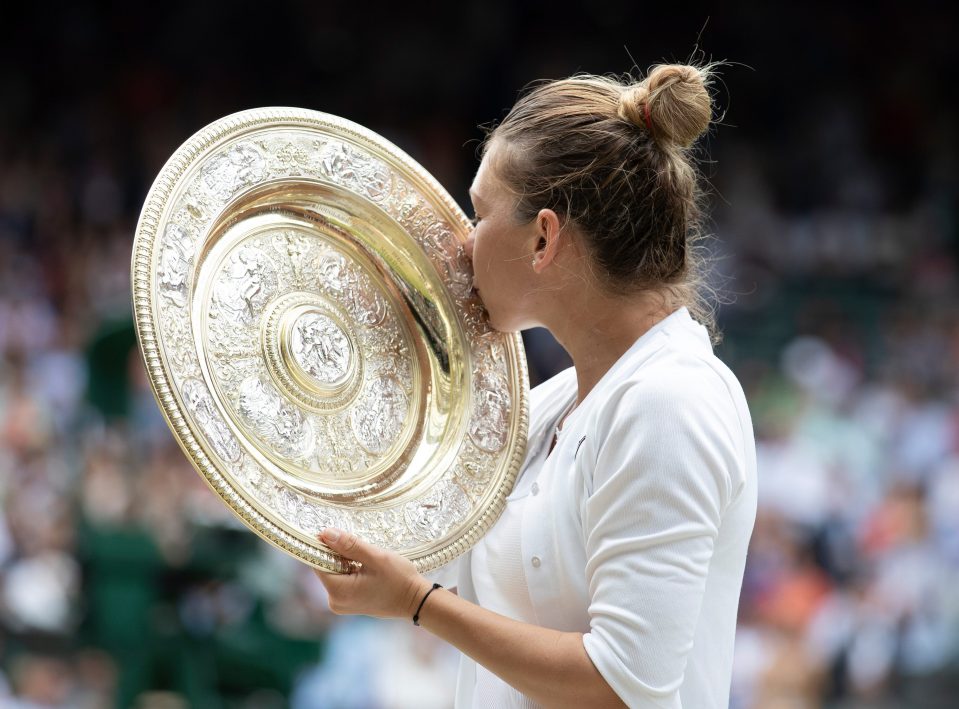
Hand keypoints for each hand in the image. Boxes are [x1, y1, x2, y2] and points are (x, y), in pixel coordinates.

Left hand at [313, 528, 432, 619]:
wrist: (416, 600)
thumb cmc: (399, 579)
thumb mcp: (375, 557)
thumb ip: (349, 545)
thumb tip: (325, 534)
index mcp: (338, 591)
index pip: (318, 563)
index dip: (323, 546)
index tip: (335, 533)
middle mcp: (335, 601)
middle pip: (325, 568)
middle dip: (337, 553)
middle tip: (358, 545)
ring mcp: (341, 604)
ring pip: (334, 573)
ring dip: (345, 561)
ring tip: (365, 557)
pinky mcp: (348, 603)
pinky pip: (342, 580)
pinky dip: (349, 570)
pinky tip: (365, 567)